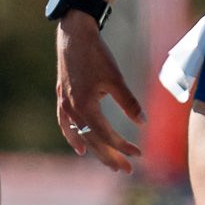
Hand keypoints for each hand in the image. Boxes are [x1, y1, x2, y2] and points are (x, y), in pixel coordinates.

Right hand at [52, 15, 142, 172]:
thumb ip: (128, 102)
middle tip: (126, 170)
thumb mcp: (115, 79)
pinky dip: (73, 137)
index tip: (138, 154)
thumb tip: (142, 123)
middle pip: (92, 141)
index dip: (123, 147)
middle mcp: (72, 110)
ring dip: (95, 151)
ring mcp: (65, 105)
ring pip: (80, 136)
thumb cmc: (97, 55)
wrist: (74, 34)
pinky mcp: (62, 98)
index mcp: (85, 106)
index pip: (106, 135)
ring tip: (109, 164)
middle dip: (110, 157)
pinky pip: (66, 125)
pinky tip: (81, 147)